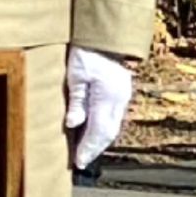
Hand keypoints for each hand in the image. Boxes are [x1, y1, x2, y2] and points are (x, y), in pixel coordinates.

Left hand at [65, 46, 134, 171]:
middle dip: (94, 149)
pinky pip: (114, 117)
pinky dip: (104, 129)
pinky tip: (95, 132)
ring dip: (100, 141)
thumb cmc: (86, 52)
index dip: (88, 149)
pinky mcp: (122, 92)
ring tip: (87, 151)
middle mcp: (118, 100)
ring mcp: (123, 96)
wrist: (105, 34)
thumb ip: (77, 101)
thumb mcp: (75, 75)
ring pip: (113, 127)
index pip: (98, 131)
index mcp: (107, 97)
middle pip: (108, 133)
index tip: (78, 162)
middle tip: (81, 161)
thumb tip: (73, 125)